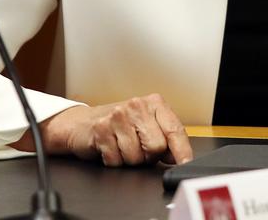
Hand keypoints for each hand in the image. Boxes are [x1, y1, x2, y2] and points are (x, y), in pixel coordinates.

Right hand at [29, 94, 193, 166]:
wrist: (81, 123)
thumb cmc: (118, 126)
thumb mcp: (146, 127)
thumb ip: (165, 139)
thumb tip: (178, 156)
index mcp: (154, 103)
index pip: (175, 130)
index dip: (182, 151)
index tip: (186, 164)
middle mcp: (138, 105)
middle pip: (156, 147)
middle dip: (148, 155)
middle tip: (137, 147)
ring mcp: (118, 115)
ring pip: (136, 156)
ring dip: (129, 159)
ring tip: (121, 146)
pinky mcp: (101, 128)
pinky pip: (116, 160)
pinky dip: (113, 160)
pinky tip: (109, 148)